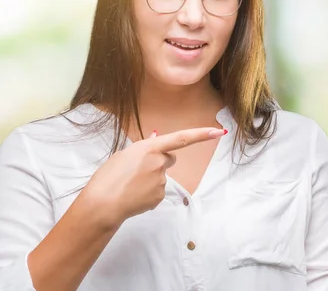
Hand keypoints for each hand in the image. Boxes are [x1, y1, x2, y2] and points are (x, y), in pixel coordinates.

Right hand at [81, 127, 225, 226]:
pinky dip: (148, 192)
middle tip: (137, 170)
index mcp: (149, 148)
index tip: (218, 131)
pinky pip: (158, 190)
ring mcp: (161, 181)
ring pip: (161, 176)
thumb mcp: (124, 154)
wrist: (102, 204)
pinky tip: (134, 195)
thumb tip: (158, 138)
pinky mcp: (160, 196)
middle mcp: (159, 163)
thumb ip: (144, 148)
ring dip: (150, 178)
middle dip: (159, 162)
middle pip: (169, 158)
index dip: (201, 134)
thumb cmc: (108, 177)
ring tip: (130, 184)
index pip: (181, 139)